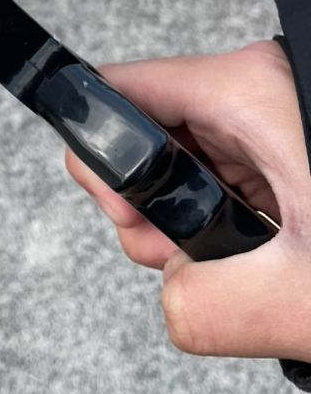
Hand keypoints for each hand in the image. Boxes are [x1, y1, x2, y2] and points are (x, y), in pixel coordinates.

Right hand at [66, 42, 310, 361]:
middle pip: (147, 131)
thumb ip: (206, 305)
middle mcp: (256, 92)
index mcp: (250, 90)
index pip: (121, 89)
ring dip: (187, 224)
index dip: (103, 151)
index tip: (130, 213)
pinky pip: (223, 180)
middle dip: (146, 204)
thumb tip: (174, 300)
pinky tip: (253, 262)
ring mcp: (273, 123)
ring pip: (184, 161)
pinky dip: (224, 226)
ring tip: (229, 269)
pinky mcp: (291, 155)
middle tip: (181, 258)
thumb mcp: (307, 295)